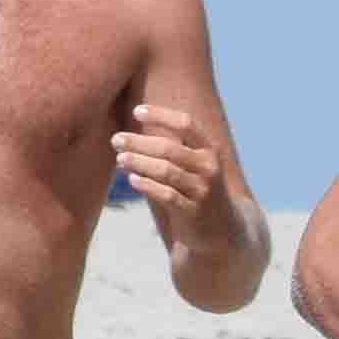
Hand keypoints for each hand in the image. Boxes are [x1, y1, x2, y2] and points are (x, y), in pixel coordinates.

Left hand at [113, 107, 233, 231]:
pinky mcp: (193, 211)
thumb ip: (173, 148)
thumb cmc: (198, 189)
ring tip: (120, 159)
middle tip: (116, 140)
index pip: (186, 124)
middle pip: (170, 148)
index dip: (161, 115)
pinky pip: (167, 195)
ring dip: (139, 163)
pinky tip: (131, 179)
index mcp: (209, 149)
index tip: (136, 111)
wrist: (222, 228)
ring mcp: (202, 189)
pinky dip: (148, 185)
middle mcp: (208, 167)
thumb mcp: (195, 165)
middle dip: (140, 142)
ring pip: (166, 171)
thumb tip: (135, 132)